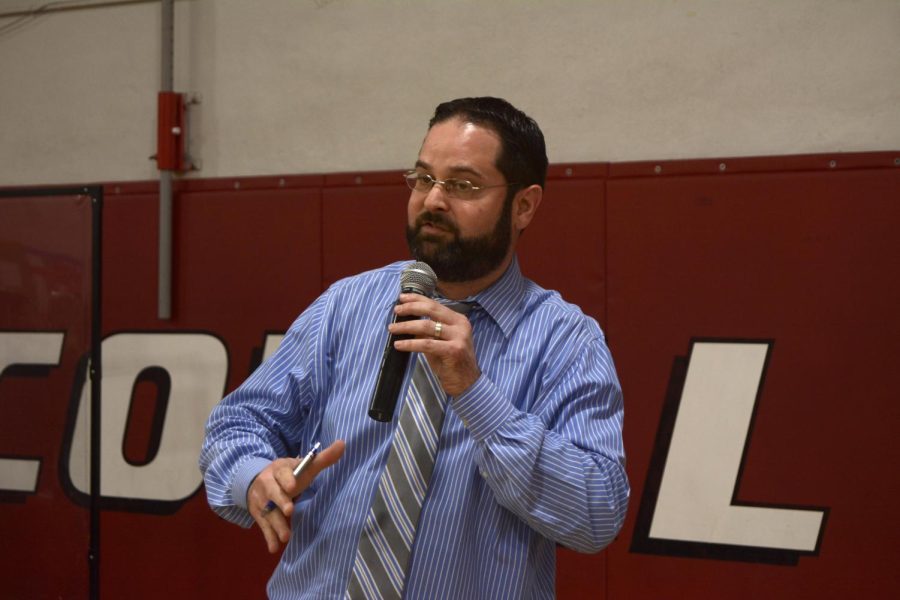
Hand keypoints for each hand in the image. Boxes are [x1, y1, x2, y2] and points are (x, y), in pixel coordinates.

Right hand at [248, 439, 344, 553]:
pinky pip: (263, 526)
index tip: (292, 486)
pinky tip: (274, 548)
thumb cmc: (289, 475)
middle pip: (273, 493)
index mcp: (279, 469)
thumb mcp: (303, 467)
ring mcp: (262, 501)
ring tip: (286, 537)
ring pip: (268, 512)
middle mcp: (267, 484)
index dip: (287, 479)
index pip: (282, 472)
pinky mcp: (258, 514)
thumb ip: (322, 458)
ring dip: (277, 525)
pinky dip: (268, 537)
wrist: (258, 481)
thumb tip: (342, 444)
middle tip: (289, 510)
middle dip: (281, 502)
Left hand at [391, 293, 479, 396]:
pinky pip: (427, 344)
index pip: (435, 304)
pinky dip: (410, 344)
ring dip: (406, 326)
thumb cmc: (451, 363)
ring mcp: (459, 337)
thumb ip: (428, 331)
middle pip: (431, 310)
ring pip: (427, 326)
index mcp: (458, 320)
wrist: (467, 383)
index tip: (402, 297)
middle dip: (411, 308)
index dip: (417, 299)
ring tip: (392, 328)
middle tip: (396, 311)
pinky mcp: (453, 350)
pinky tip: (399, 345)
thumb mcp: (439, 342)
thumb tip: (407, 320)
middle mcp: (460, 325)